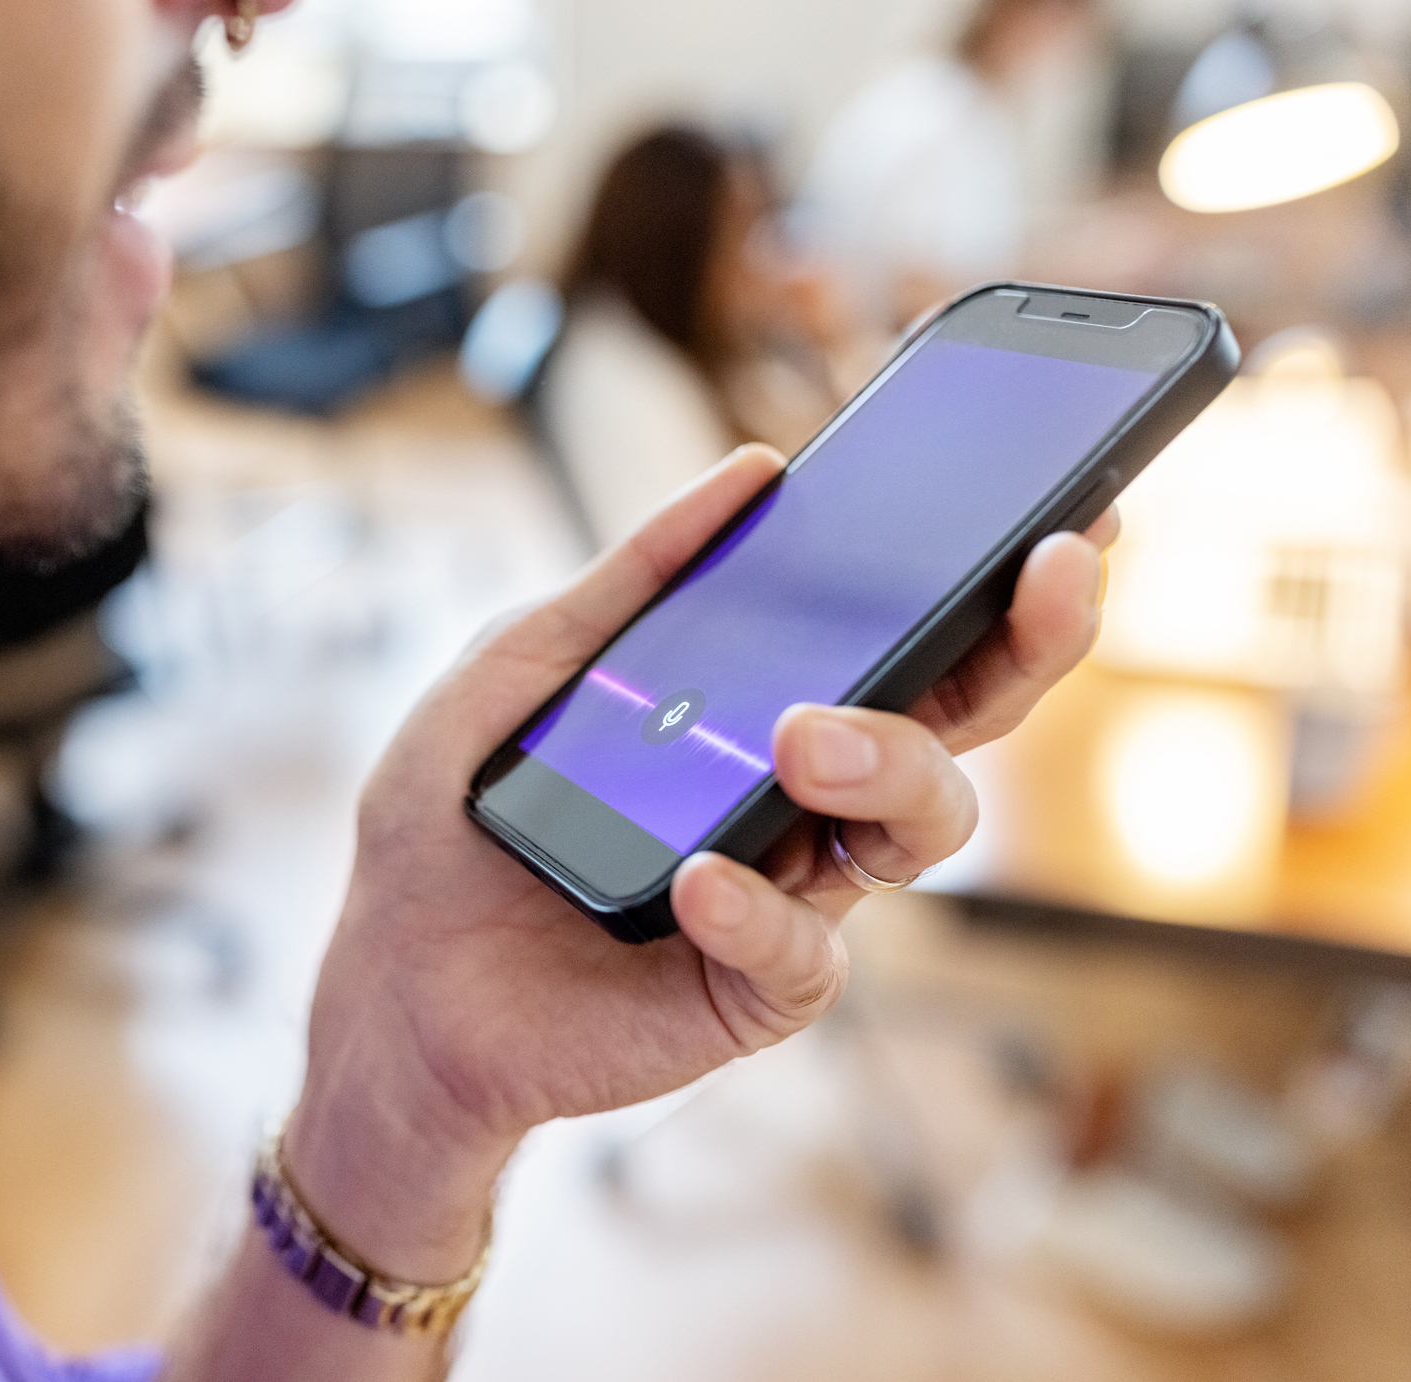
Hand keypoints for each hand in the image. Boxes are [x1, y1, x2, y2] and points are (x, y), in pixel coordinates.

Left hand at [285, 445, 1115, 1279]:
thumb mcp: (517, 669)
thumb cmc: (454, 819)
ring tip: (803, 736)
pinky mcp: (750, 992)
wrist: (389, 978)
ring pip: (920, 829)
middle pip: (961, 723)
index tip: (1073, 503)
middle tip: (1043, 568)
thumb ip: (626, 581)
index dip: (1001, 581)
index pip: (912, 639)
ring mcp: (788, 892)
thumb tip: (754, 468)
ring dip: (890, 763)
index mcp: (768, 709)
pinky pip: (805, 954)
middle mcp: (803, 798)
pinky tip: (698, 880)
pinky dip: (759, 911)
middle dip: (1026, 643)